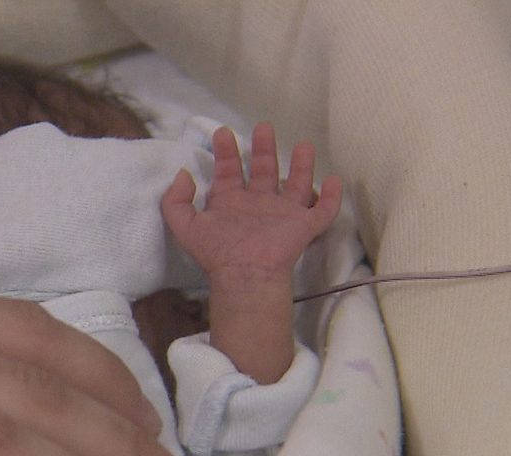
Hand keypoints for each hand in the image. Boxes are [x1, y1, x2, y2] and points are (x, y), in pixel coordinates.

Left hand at [159, 123, 342, 384]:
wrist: (245, 273)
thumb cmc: (217, 251)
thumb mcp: (184, 225)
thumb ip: (176, 199)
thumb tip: (184, 174)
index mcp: (231, 204)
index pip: (229, 173)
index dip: (226, 153)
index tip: (222, 133)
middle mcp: (258, 206)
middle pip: (263, 172)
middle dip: (263, 149)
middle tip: (263, 127)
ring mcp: (283, 215)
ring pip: (296, 185)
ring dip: (301, 166)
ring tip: (304, 145)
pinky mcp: (305, 226)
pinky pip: (323, 210)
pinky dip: (332, 196)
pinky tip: (334, 179)